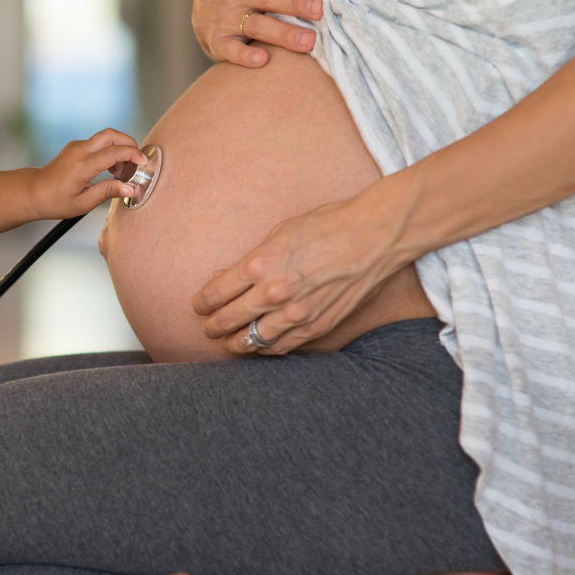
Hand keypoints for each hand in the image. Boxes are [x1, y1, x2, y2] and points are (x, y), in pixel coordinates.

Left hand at [29, 129, 147, 218]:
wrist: (33, 192)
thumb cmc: (55, 201)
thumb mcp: (83, 203)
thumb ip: (108, 193)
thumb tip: (130, 189)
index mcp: (81, 166)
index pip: (113, 152)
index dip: (133, 155)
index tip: (144, 163)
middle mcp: (79, 151)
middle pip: (111, 135)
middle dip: (129, 144)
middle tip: (137, 162)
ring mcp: (76, 146)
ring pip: (106, 137)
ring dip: (120, 148)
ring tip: (121, 172)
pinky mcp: (76, 147)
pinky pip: (98, 143)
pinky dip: (110, 151)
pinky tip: (110, 169)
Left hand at [191, 193, 409, 354]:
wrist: (374, 235)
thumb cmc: (327, 225)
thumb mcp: (279, 233)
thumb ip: (250, 260)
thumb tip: (223, 278)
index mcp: (260, 264)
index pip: (215, 294)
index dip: (201, 303)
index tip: (199, 306)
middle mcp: (274, 291)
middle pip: (228, 319)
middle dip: (213, 326)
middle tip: (208, 327)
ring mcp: (297, 312)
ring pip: (252, 339)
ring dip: (235, 343)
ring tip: (228, 342)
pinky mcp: (318, 325)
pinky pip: (282, 346)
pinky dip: (266, 349)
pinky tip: (259, 346)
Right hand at [192, 0, 337, 67]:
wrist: (200, 12)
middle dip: (295, 1)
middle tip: (320, 8)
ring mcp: (227, 18)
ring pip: (256, 25)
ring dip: (282, 33)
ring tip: (308, 42)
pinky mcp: (218, 42)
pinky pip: (230, 49)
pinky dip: (244, 56)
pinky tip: (262, 61)